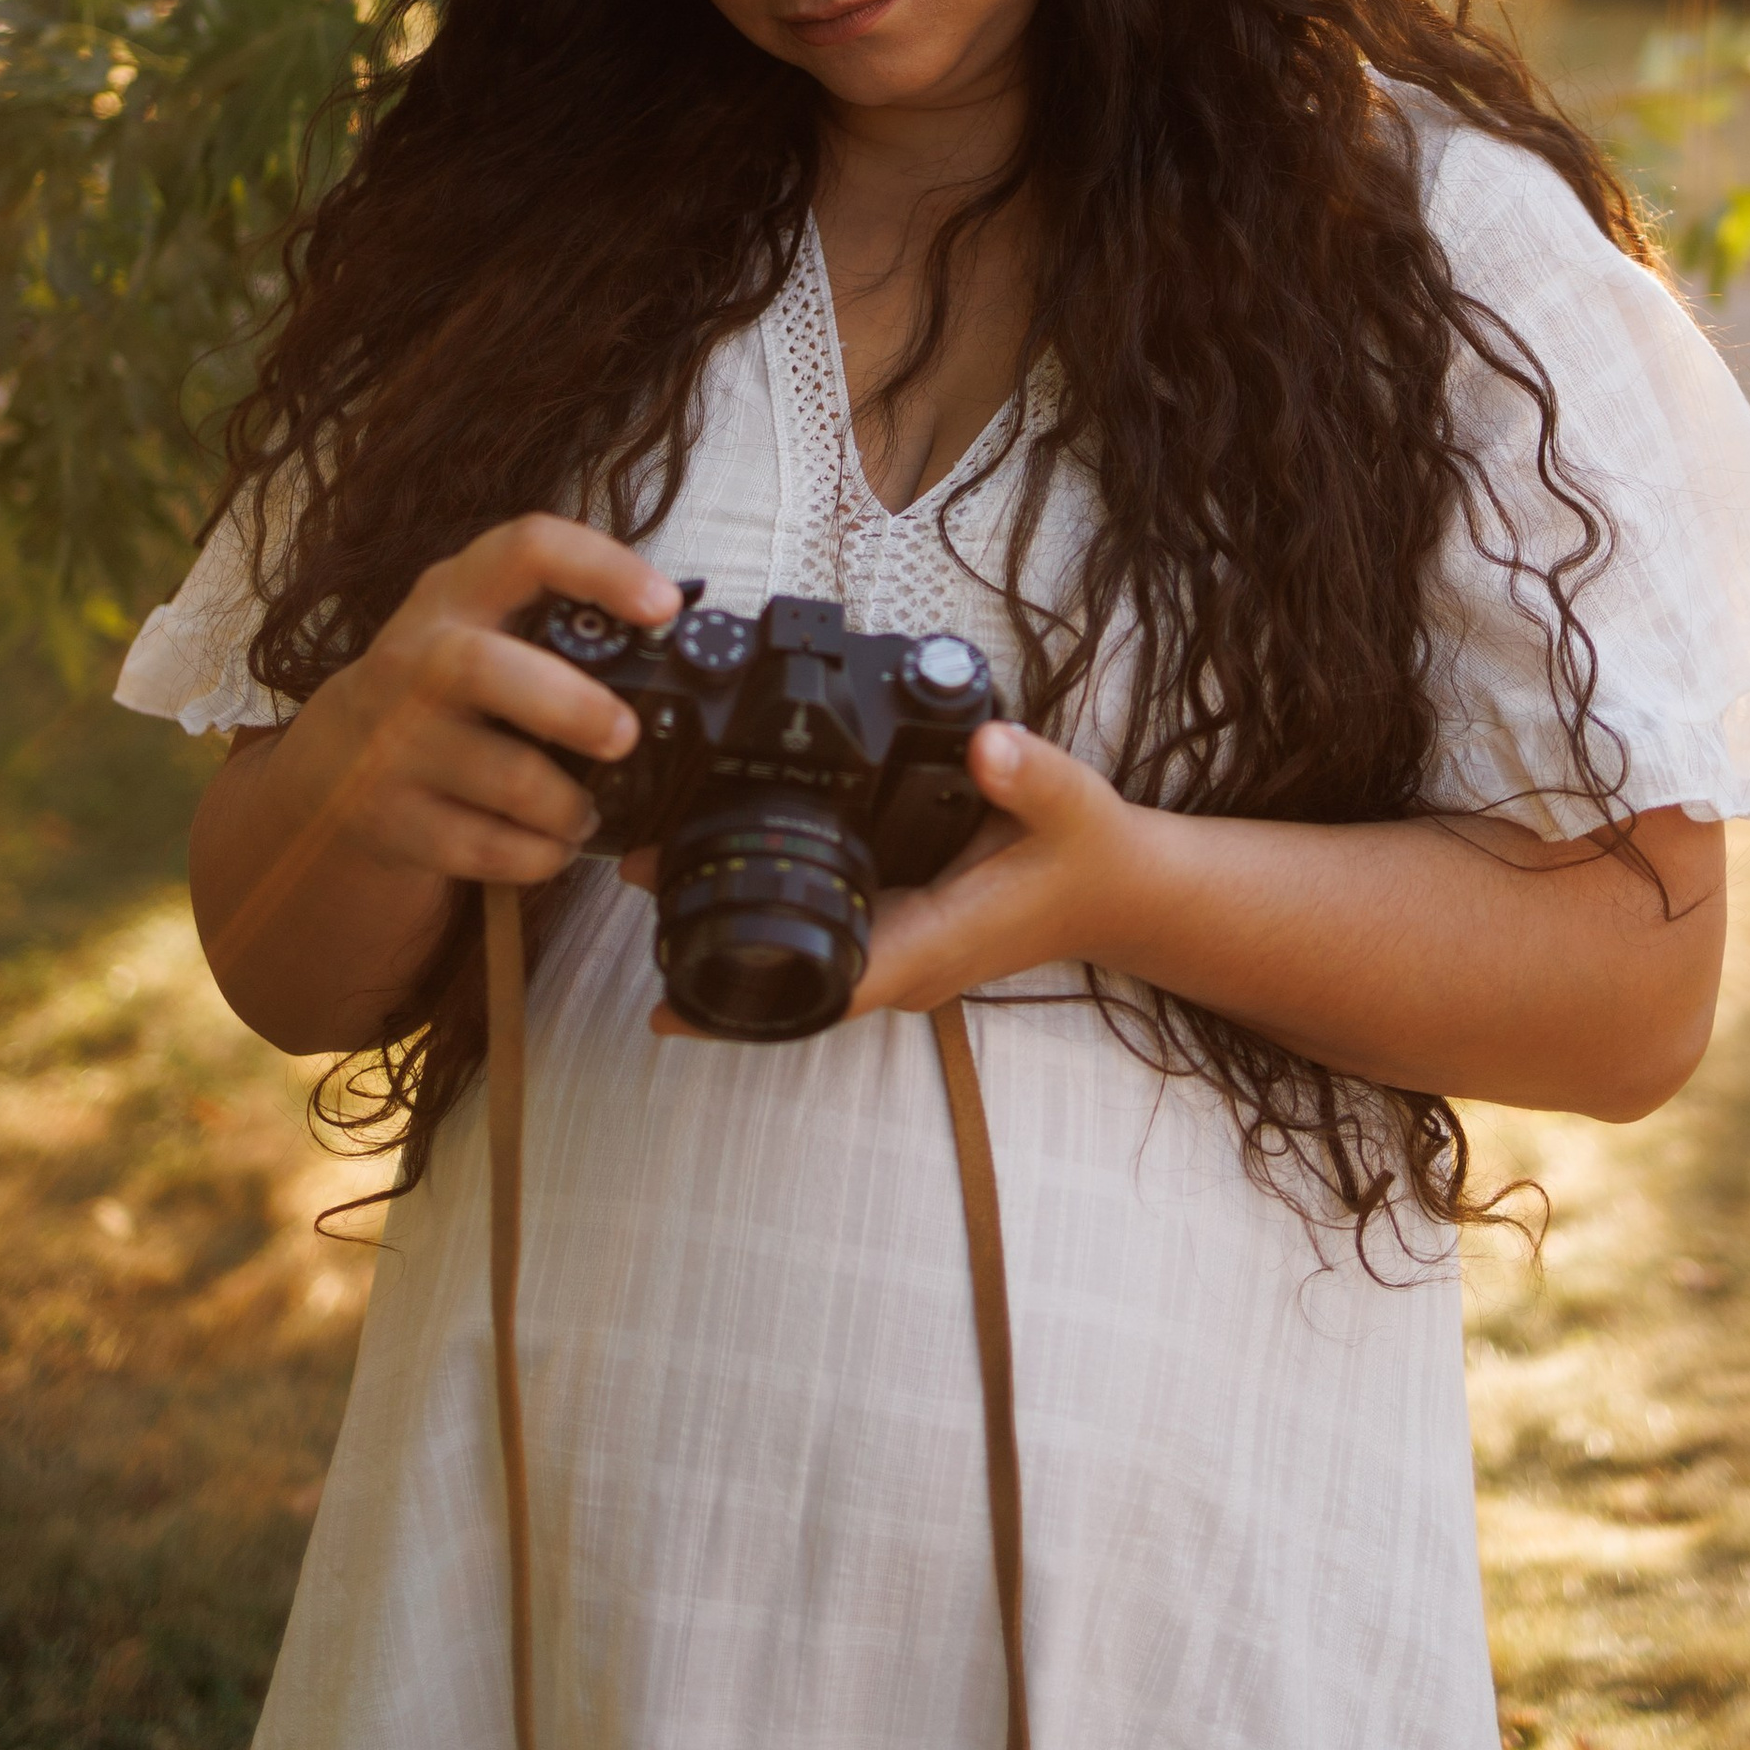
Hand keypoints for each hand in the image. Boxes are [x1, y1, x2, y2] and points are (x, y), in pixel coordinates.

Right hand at [268, 514, 681, 896]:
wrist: (329, 767)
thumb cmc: (440, 690)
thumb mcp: (479, 630)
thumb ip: (555, 626)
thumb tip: (680, 646)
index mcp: (454, 596)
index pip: (525, 548)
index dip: (601, 568)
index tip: (664, 606)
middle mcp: (412, 660)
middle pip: (481, 668)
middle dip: (571, 706)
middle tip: (624, 736)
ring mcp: (392, 743)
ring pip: (501, 775)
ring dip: (567, 803)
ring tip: (587, 811)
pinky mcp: (388, 817)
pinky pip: (482, 847)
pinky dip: (536, 855)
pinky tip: (551, 846)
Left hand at [648, 720, 1162, 1036]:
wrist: (1120, 891)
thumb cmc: (1090, 855)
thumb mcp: (1071, 804)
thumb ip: (1029, 775)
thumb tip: (984, 745)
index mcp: (933, 943)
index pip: (827, 989)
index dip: (743, 1004)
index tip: (669, 1003)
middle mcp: (905, 964)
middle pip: (790, 984)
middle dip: (707, 959)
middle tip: (630, 888)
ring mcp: (899, 955)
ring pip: (798, 968)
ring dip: (727, 939)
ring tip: (647, 878)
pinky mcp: (899, 933)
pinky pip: (820, 943)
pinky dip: (767, 921)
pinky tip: (718, 878)